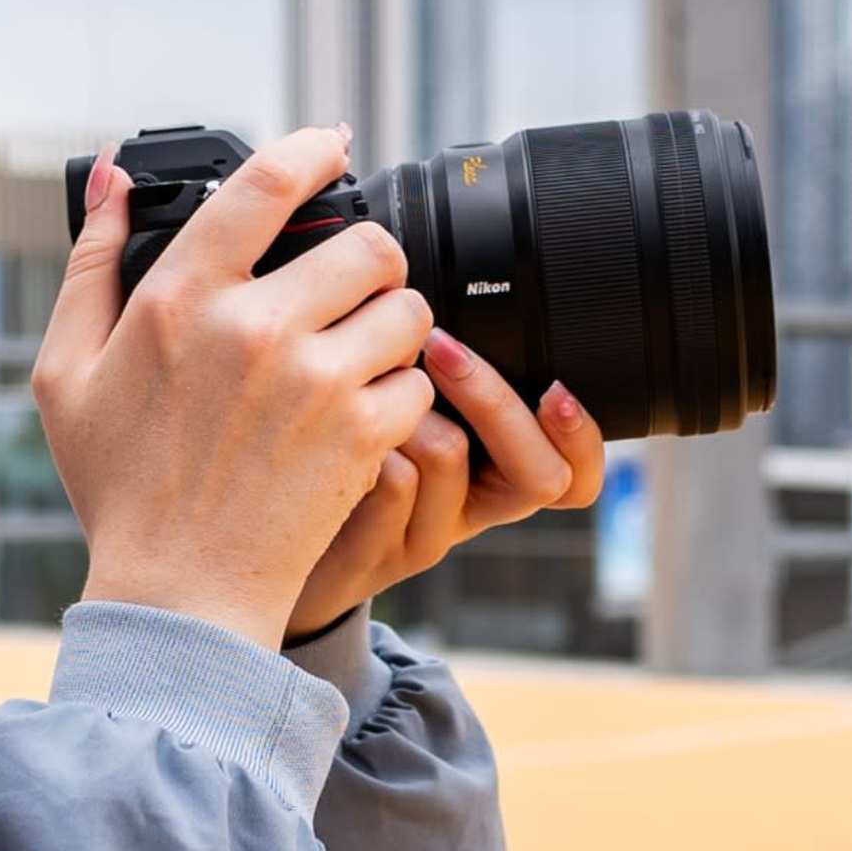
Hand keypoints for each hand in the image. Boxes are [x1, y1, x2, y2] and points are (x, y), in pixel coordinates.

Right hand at [33, 125, 441, 655]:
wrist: (178, 593)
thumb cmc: (120, 486)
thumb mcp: (68, 370)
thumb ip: (91, 261)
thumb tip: (110, 172)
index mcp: (181, 296)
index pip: (268, 184)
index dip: (315, 149)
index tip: (335, 143)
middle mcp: (253, 326)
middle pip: (366, 242)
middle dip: (368, 260)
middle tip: (352, 288)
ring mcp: (314, 381)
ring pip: (405, 308)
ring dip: (392, 326)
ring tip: (360, 355)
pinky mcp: (360, 434)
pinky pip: (417, 381)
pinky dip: (401, 396)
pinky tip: (363, 416)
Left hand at [284, 338, 606, 644]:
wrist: (269, 542)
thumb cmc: (330, 460)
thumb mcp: (395, 409)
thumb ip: (433, 369)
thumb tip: (437, 297)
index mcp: (492, 478)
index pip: (574, 476)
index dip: (582, 437)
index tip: (557, 387)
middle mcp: (469, 515)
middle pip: (538, 474)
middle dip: (492, 397)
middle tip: (442, 346)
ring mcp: (423, 539)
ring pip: (452, 455)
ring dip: (409, 404)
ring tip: (361, 376)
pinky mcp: (375, 554)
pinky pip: (390, 477)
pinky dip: (364, 432)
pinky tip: (327, 420)